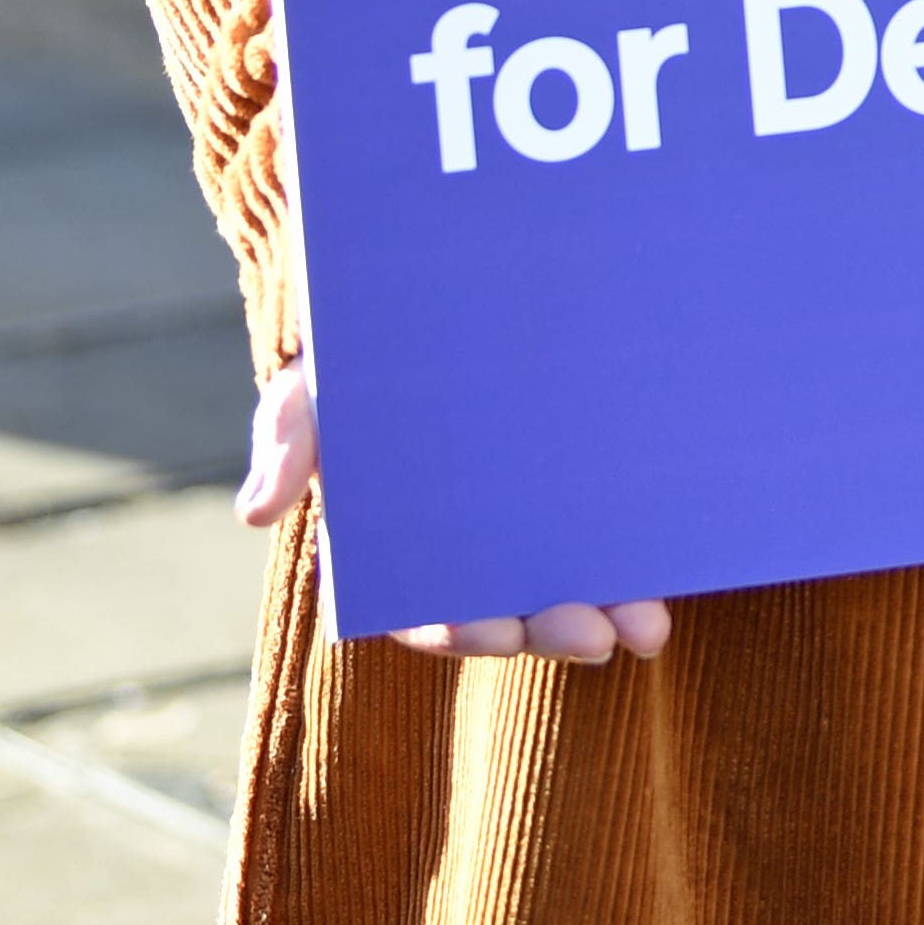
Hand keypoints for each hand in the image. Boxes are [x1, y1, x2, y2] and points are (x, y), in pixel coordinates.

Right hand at [235, 356, 676, 661]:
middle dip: (544, 631)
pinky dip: (635, 568)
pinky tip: (669, 583)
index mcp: (394, 546)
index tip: (489, 630)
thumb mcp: (310, 387)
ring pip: (561, 589)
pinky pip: (606, 541)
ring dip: (603, 615)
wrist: (422, 287)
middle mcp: (462, 549)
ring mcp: (524, 525)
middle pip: (502, 611)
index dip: (453, 628)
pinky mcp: (574, 494)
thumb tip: (254, 511)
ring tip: (645, 627)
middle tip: (590, 637)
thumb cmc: (356, 353)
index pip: (419, 607)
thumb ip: (287, 440)